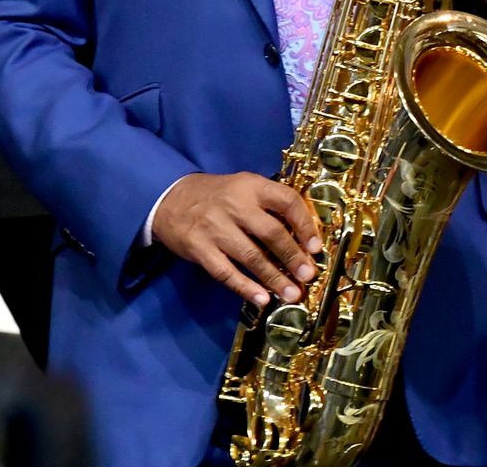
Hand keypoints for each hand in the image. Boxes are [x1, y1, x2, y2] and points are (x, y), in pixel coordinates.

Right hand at [151, 172, 321, 307]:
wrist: (170, 198)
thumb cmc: (218, 195)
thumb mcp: (245, 187)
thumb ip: (270, 204)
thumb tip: (303, 236)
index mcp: (252, 186)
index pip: (286, 201)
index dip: (305, 224)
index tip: (316, 246)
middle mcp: (235, 206)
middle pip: (271, 233)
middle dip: (293, 257)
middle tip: (308, 275)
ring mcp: (215, 228)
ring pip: (251, 256)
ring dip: (274, 278)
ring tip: (292, 294)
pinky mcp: (199, 249)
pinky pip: (225, 272)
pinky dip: (245, 287)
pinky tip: (261, 299)